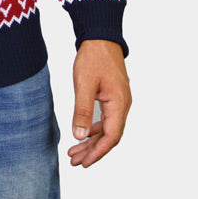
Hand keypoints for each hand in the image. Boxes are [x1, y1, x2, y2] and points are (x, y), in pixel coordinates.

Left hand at [67, 39, 130, 167]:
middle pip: (109, 136)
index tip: (85, 162)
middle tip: (75, 161)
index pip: (111, 136)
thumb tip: (79, 135)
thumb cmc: (94, 57)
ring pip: (107, 128)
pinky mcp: (113, 96)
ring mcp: (118, 100)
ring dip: (92, 140)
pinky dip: (94, 128)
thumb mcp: (84, 83)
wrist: (100, 36)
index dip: (98, 152)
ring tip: (75, 151)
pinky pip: (106, 118)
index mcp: (119, 103)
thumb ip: (82, 110)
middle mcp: (122, 105)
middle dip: (92, 150)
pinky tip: (83, 133)